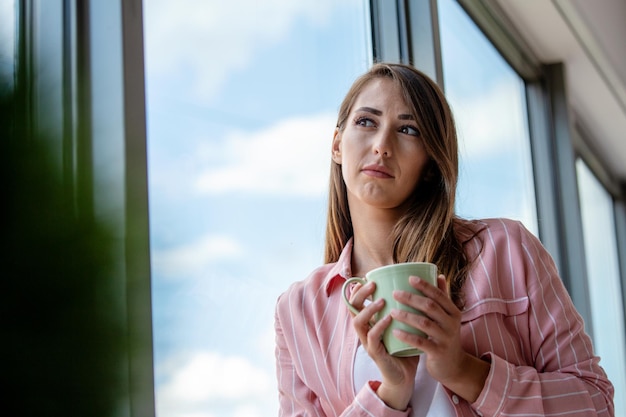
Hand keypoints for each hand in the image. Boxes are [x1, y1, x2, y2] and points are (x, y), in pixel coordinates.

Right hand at [349, 281, 418, 409]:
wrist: (406, 376)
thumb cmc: (405, 347)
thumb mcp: (405, 324)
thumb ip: (408, 308)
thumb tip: (424, 286)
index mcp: (370, 322)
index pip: (357, 301)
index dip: (359, 289)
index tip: (370, 277)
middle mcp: (365, 330)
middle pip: (352, 308)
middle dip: (360, 294)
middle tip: (373, 284)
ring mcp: (368, 342)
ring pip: (358, 322)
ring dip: (368, 309)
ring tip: (382, 301)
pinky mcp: (375, 354)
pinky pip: (372, 338)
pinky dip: (378, 327)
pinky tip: (388, 319)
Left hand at [390, 275, 489, 401]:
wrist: (454, 366)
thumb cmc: (445, 337)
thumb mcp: (447, 317)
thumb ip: (443, 298)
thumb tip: (439, 275)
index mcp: (453, 312)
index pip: (439, 295)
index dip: (425, 285)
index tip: (409, 278)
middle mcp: (452, 323)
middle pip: (430, 306)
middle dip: (412, 298)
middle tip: (395, 293)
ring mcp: (446, 338)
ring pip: (425, 323)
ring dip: (407, 315)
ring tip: (392, 311)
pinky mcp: (438, 352)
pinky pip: (421, 342)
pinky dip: (407, 336)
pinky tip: (395, 331)